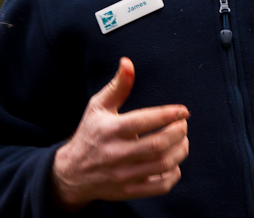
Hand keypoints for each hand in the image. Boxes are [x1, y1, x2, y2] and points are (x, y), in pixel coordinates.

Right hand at [51, 58, 189, 210]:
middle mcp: (116, 154)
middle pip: (158, 145)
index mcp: (110, 130)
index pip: (144, 121)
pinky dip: (174, 174)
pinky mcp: (128, 191)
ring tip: (183, 140)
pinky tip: (173, 162)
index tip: (183, 111)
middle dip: (178, 132)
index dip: (168, 114)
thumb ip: (118, 86)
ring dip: (180, 151)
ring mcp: (123, 175)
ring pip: (162, 165)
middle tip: (183, 124)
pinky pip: (160, 187)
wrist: (71, 173)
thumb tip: (128, 62)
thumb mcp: (98, 107)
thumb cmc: (90, 134)